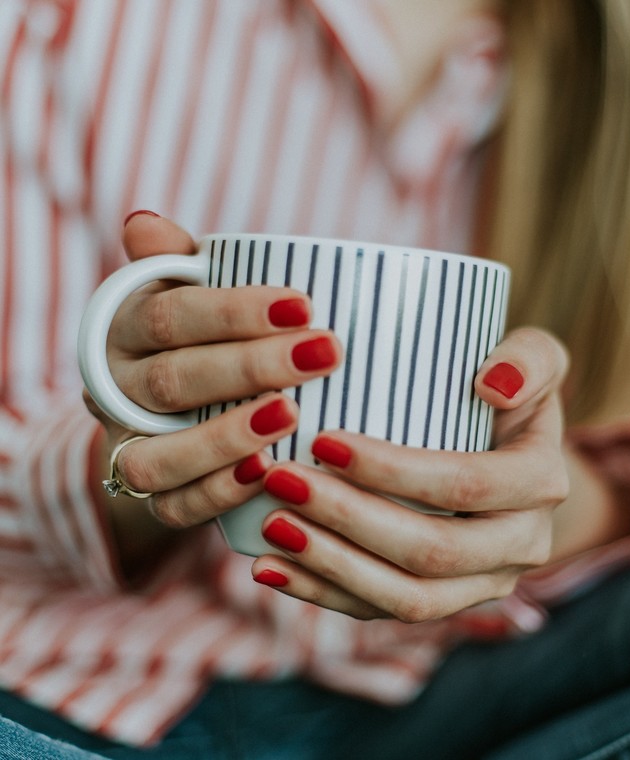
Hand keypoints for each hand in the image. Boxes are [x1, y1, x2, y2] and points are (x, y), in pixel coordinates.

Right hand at [84, 214, 341, 569]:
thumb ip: (176, 262)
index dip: (233, 311)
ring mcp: (129, 446)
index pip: (170, 315)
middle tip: (323, 353)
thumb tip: (145, 223)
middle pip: (173, 381)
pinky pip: (171, 505)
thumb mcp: (187, 291)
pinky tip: (266, 472)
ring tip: (291, 415)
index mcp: (123, 329)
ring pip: (156, 455)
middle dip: (250, 367)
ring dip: (225, 437)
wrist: (169, 407)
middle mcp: (116, 390)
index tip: (304, 304)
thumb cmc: (198, 334)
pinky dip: (216, 493)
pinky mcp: (152, 495)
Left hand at [250, 327, 569, 621]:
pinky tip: (271, 568)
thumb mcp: (534, 358)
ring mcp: (483, 583)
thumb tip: (493, 383)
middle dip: (350, 520)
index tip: (323, 441)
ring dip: (332, 566)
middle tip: (282, 481)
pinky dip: (324, 594)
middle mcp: (522, 545)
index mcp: (540, 483)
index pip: (465, 485)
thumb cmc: (505, 395)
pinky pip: (384, 612)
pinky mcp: (445, 602)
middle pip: (432, 552)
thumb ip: (529, 357)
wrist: (509, 456)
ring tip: (271, 528)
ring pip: (407, 598)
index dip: (394, 470)